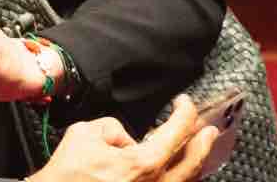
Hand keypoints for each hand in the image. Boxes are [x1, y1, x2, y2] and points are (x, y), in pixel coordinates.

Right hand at [28, 95, 219, 181]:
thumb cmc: (68, 174)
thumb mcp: (85, 132)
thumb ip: (113, 127)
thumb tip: (126, 138)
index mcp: (143, 164)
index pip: (176, 131)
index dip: (184, 112)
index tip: (183, 102)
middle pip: (193, 161)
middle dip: (203, 141)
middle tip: (208, 128)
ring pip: (185, 180)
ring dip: (195, 163)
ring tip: (199, 150)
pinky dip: (179, 177)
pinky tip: (176, 170)